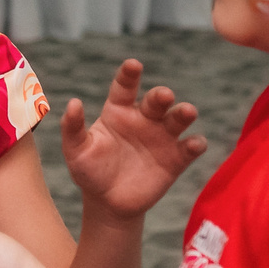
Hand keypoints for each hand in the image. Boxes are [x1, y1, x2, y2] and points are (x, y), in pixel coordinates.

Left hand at [59, 59, 206, 218]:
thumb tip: (73, 103)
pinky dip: (195, 144)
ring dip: (184, 113)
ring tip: (187, 112)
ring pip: (178, 119)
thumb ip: (73, 127)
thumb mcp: (76, 150)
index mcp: (118, 111)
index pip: (124, 87)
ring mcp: (162, 137)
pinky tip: (194, 144)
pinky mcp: (176, 159)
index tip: (133, 64)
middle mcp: (143, 119)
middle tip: (165, 96)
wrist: (107, 202)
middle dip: (162, 96)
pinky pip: (190, 148)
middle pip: (156, 101)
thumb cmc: (89, 171)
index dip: (129, 75)